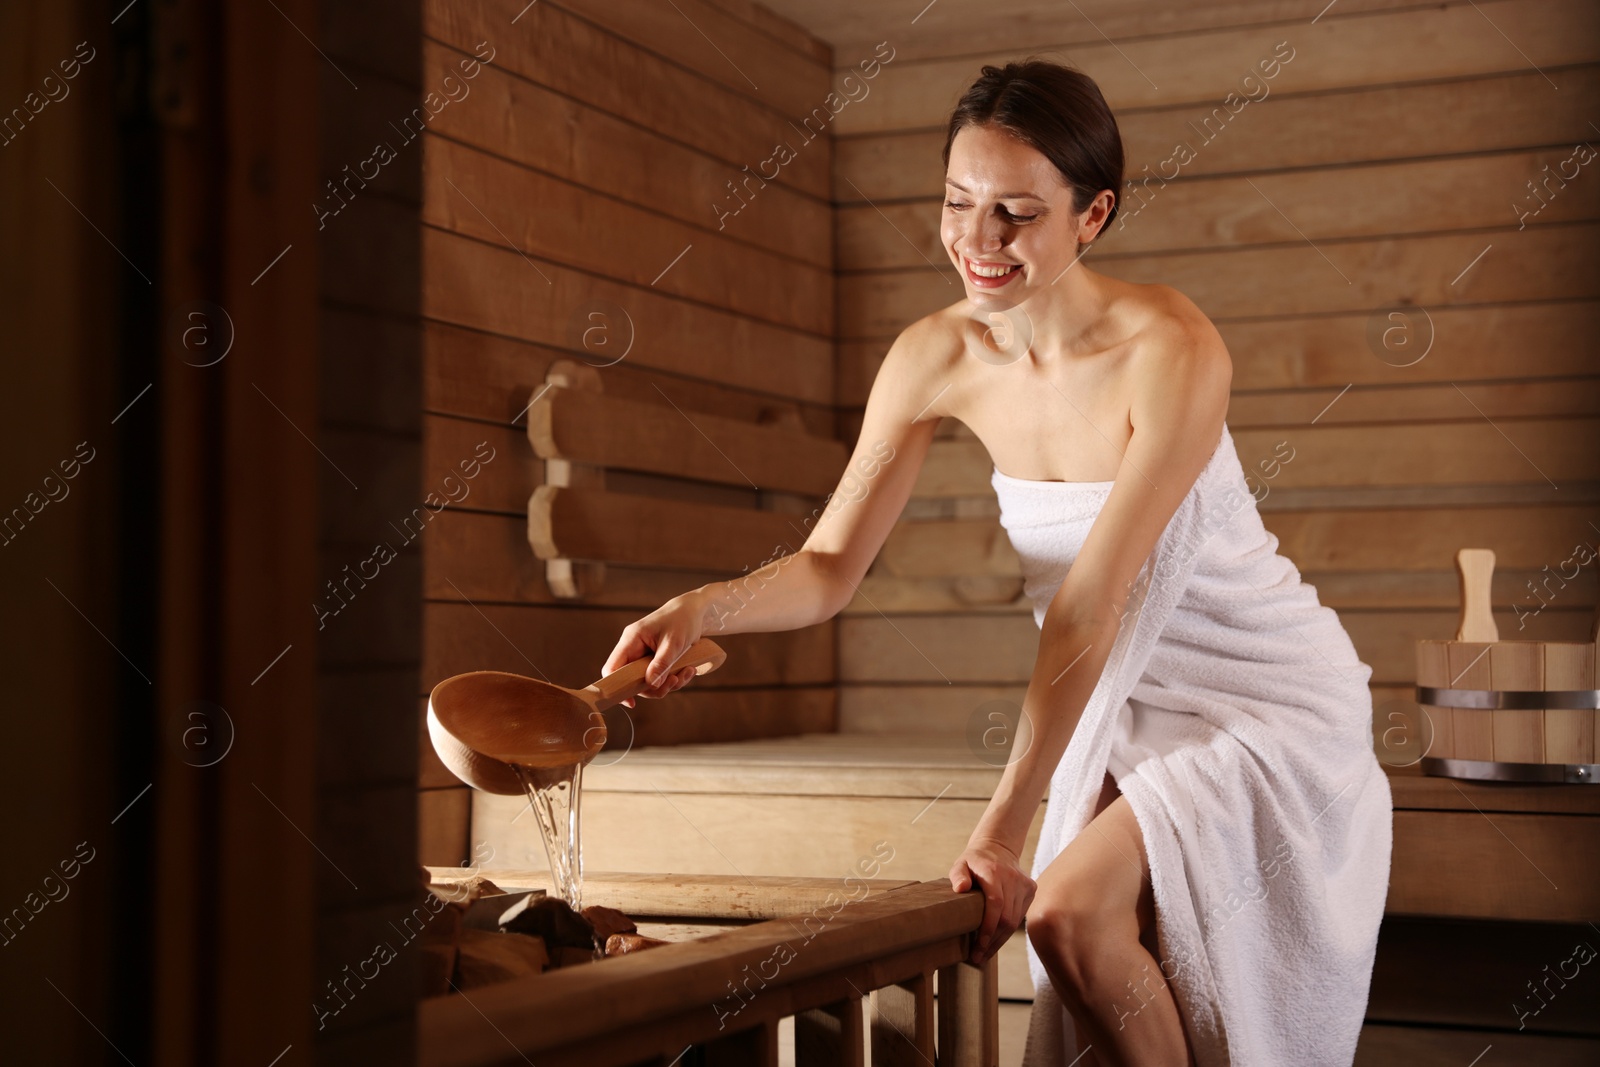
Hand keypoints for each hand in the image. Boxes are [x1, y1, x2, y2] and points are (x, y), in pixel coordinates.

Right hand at [602, 592, 709, 708]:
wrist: (694, 611)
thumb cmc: (682, 620)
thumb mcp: (674, 643)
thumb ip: (661, 664)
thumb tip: (651, 685)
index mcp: (631, 640)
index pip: (612, 668)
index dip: (617, 687)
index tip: (631, 702)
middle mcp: (634, 649)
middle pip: (632, 680)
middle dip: (655, 687)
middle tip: (674, 681)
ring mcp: (644, 655)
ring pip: (648, 682)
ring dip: (669, 683)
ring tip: (687, 671)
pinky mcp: (655, 660)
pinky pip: (660, 678)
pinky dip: (675, 678)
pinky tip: (689, 669)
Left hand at [949, 837, 1034, 965]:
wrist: (998, 847)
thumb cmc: (974, 861)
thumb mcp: (960, 864)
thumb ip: (958, 875)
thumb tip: (960, 889)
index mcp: (994, 872)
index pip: (995, 905)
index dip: (988, 929)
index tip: (978, 947)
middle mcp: (1013, 878)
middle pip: (1006, 918)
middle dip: (993, 941)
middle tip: (978, 957)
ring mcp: (1024, 885)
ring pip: (1015, 921)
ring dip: (1000, 940)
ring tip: (985, 953)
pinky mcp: (1031, 890)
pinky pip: (1020, 916)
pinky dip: (1008, 931)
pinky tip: (996, 940)